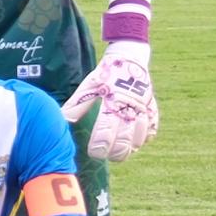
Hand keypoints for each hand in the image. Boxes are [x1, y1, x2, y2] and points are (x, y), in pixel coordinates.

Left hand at [61, 42, 158, 160]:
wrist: (129, 59)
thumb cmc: (104, 75)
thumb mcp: (88, 88)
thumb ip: (77, 106)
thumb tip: (63, 121)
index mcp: (112, 103)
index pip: (106, 133)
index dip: (100, 147)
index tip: (94, 153)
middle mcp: (131, 108)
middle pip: (125, 141)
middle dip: (115, 154)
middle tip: (106, 156)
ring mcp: (144, 110)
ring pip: (140, 139)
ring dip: (129, 149)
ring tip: (119, 152)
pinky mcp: (152, 109)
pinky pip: (152, 131)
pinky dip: (143, 139)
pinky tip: (134, 141)